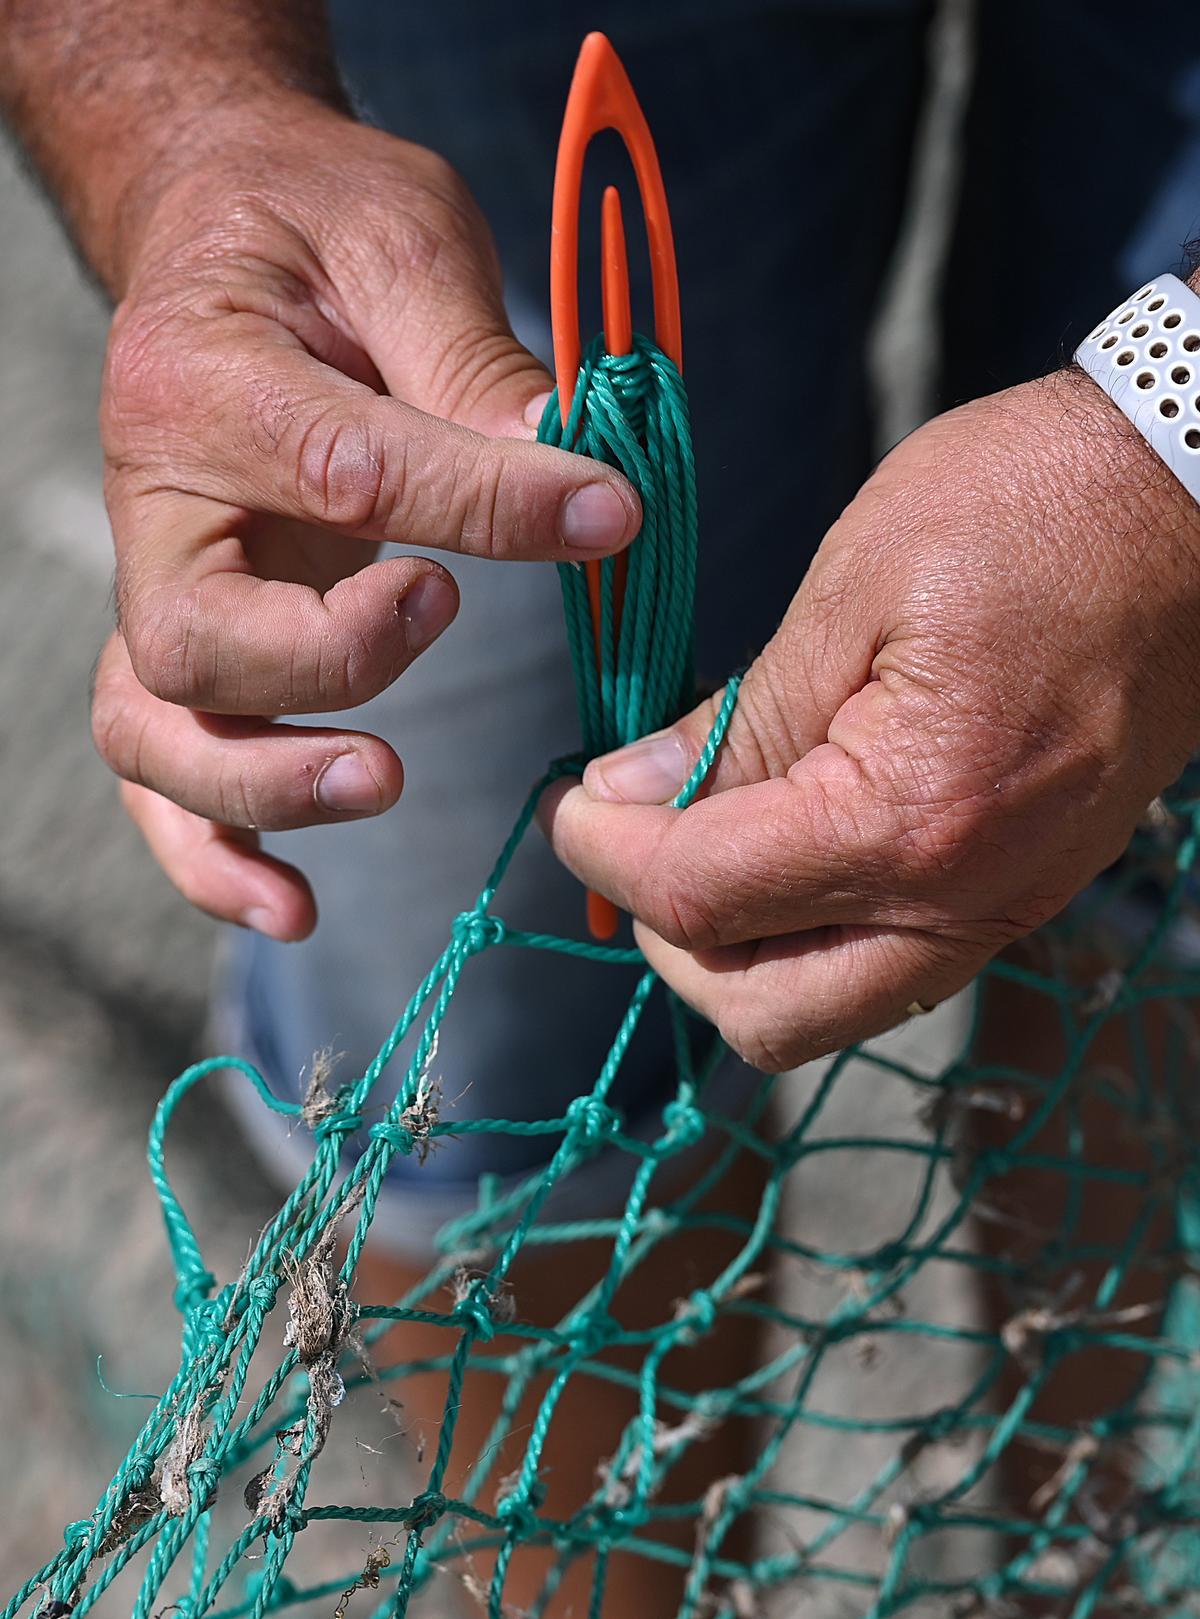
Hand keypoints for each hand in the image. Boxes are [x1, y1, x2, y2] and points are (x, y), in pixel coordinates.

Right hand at [90, 100, 640, 938]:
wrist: (219, 227)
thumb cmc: (314, 226)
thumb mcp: (403, 236)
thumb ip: (477, 364)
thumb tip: (583, 481)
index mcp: (204, 378)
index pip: (343, 472)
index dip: (487, 507)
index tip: (609, 509)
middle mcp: (155, 502)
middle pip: (194, 642)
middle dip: (325, 664)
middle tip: (439, 612)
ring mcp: (160, 585)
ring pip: (155, 729)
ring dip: (262, 787)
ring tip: (381, 785)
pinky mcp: (185, 641)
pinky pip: (161, 769)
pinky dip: (214, 853)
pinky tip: (294, 907)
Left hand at [543, 373, 1199, 1070]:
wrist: (1191, 499)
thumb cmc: (1031, 510)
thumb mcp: (852, 591)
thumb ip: (736, 720)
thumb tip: (629, 796)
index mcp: (912, 820)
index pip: (705, 897)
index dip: (608, 856)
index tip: (570, 805)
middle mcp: (967, 900)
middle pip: (768, 1016)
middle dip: (673, 944)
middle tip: (634, 843)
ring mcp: (1007, 906)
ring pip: (831, 1007)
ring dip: (742, 951)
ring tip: (701, 842)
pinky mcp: (1023, 888)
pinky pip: (891, 963)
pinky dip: (813, 929)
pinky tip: (785, 839)